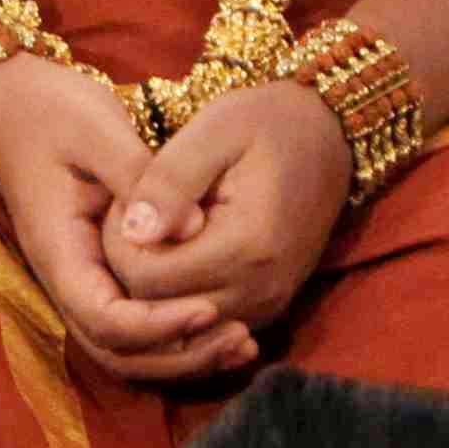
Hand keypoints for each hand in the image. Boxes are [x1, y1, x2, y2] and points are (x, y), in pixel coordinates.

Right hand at [0, 52, 256, 383]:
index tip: (210, 307)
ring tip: (243, 343)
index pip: (105, 320)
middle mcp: (68, 278)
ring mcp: (84, 278)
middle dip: (180, 356)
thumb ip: (139, 175)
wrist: (13, 101)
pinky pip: (138, 323)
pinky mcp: (104, 271)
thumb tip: (196, 228)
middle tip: (241, 339)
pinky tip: (226, 322)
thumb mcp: (95, 127)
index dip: (158, 327)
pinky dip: (178, 335)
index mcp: (59, 250)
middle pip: (118, 353)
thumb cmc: (51, 109)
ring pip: (128, 349)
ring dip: (183, 355)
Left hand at [102, 82, 353, 337]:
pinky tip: (181, 249)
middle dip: (134, 265)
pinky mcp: (267, 308)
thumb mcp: (214, 130)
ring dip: (157, 285)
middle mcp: (261, 289)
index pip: (147, 278)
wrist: (328, 137)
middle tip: (137, 214)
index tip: (125, 200)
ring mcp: (267, 305)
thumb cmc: (267, 123)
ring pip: (179, 324)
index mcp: (246, 246)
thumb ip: (169, 181)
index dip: (120, 242)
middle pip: (158, 308)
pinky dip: (181, 297)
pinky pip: (205, 324)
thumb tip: (134, 232)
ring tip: (161, 228)